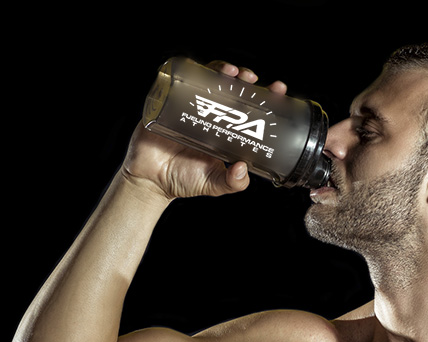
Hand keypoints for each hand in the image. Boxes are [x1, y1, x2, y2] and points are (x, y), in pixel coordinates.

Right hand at [120, 61, 287, 200]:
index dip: (265, 98)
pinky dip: (191, 71)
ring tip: (231, 72)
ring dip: (221, 70)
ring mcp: (190, 106)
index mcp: (226, 130)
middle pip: (232, 89)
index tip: (278, 90)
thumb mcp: (214, 184)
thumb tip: (242, 169)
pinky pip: (180, 81)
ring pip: (209, 80)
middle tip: (252, 79)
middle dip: (245, 79)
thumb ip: (231, 182)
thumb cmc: (183, 180)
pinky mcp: (168, 102)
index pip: (250, 109)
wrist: (149, 180)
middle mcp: (211, 115)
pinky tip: (200, 71)